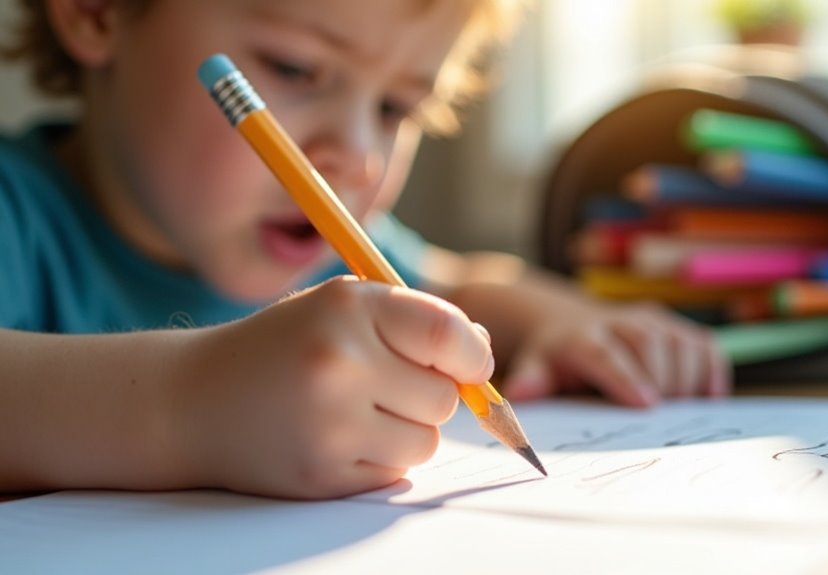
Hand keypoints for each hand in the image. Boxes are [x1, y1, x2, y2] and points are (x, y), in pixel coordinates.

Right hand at [171, 277, 493, 498]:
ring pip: (425, 442)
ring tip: (357, 412)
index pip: (448, 333)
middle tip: (386, 385)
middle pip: (445, 398)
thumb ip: (415, 321)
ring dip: (407, 432)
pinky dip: (380, 459)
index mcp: (347, 308)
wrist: (193, 400)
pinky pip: (394, 473)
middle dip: (429, 395)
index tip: (468, 365)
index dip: (472, 355)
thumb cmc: (284, 346)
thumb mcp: (342, 308)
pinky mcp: (321, 475)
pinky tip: (338, 438)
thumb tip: (481, 353)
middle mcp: (339, 364)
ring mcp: (329, 425)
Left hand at [499, 301, 729, 406]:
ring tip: (685, 411)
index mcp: (583, 336)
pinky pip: (704, 345)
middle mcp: (620, 322)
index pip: (603, 352)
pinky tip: (710, 398)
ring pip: (679, 341)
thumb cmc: (557, 359)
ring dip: (688, 376)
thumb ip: (533, 381)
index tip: (645, 404)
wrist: (572, 324)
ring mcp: (652, 321)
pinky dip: (713, 370)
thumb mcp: (538, 367)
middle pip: (648, 342)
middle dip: (661, 378)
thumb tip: (521, 394)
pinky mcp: (677, 328)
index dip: (625, 376)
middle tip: (665, 415)